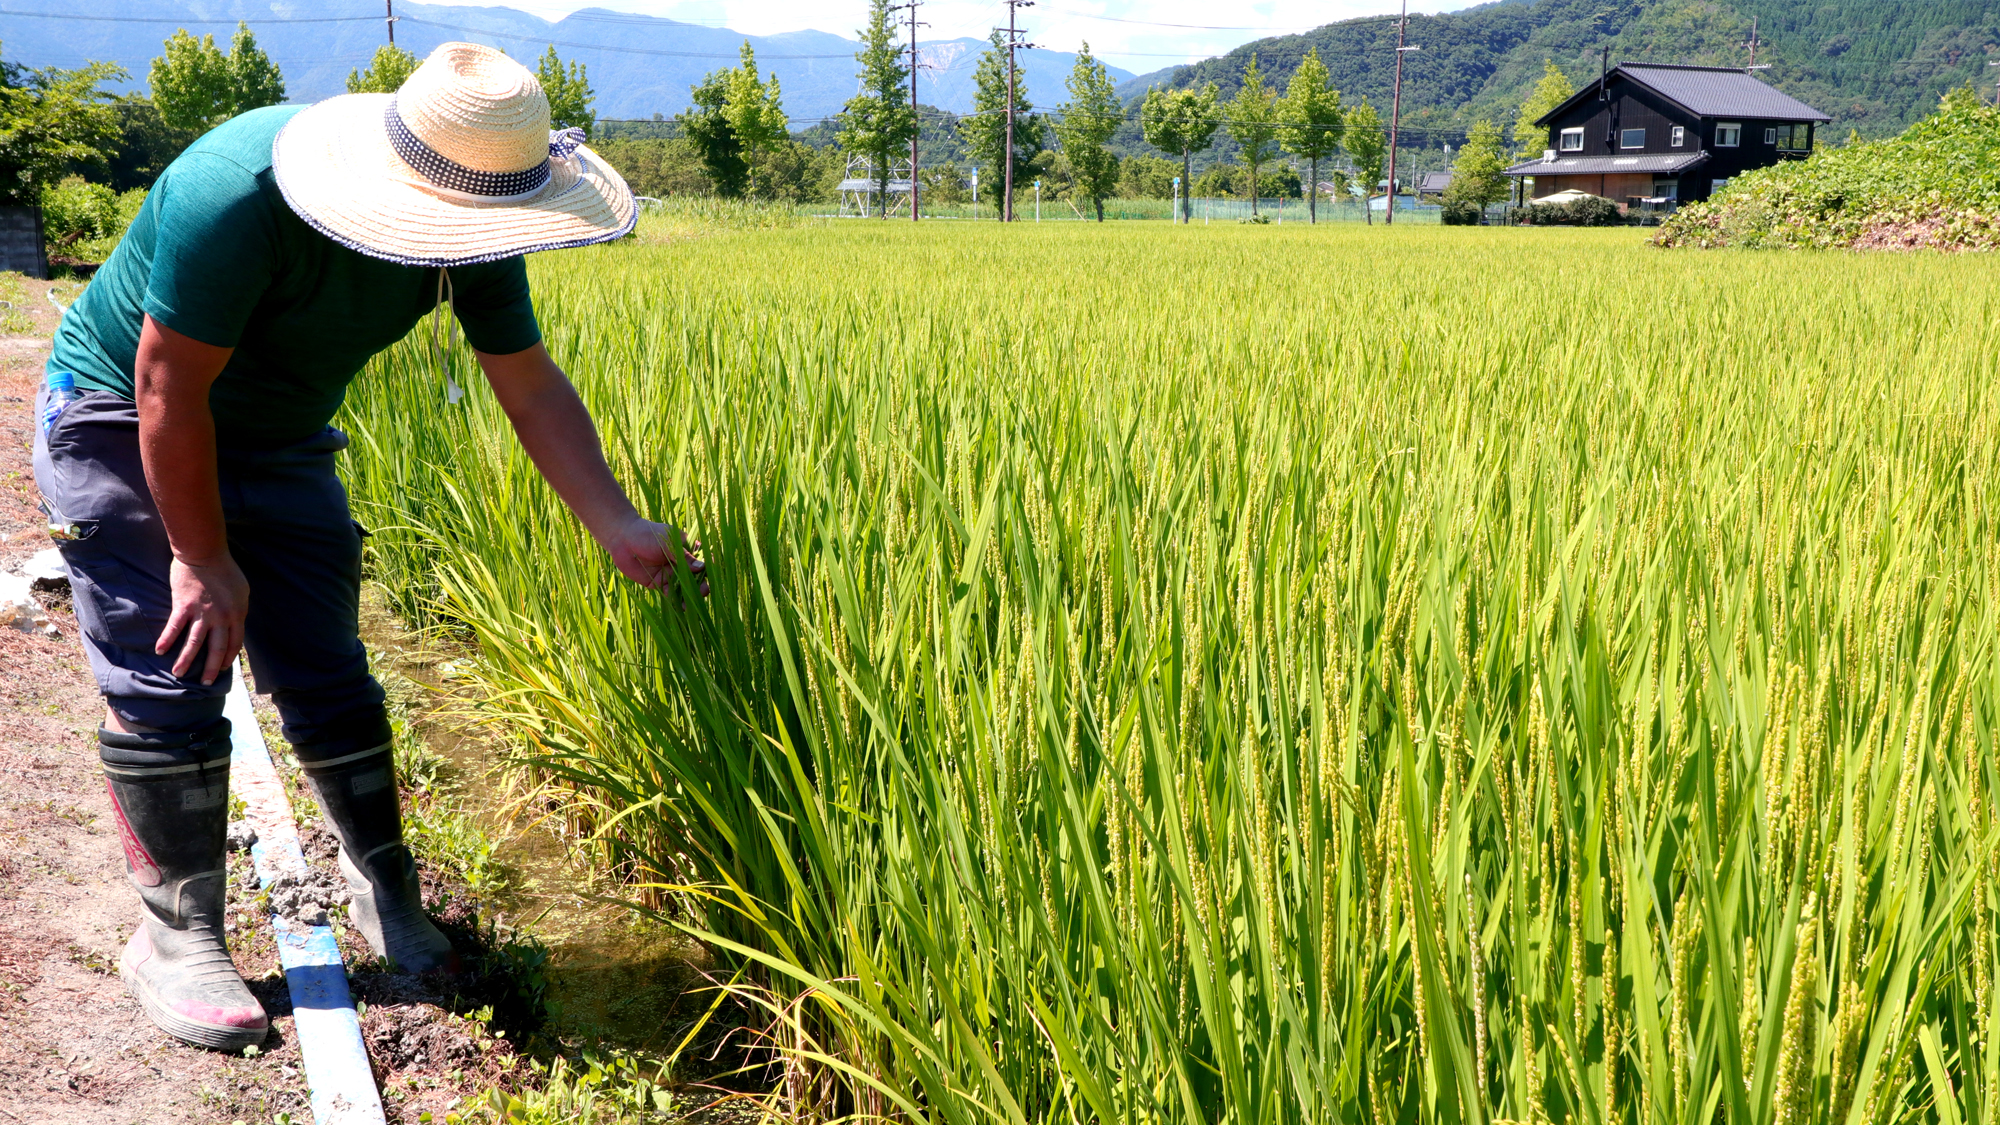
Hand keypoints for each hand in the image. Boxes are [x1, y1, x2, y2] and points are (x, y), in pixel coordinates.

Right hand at [157, 552, 248, 684]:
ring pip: (194, 644)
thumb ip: (238, 608)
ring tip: (179, 674)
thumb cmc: (225, 569)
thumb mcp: (242, 591)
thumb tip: (236, 621)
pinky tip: (161, 651)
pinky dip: (167, 640)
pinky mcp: (183, 606)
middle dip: (210, 668)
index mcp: (237, 614)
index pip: (234, 643)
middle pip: (216, 649)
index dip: (228, 658)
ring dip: (186, 661)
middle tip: (205, 683)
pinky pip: (174, 628)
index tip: (223, 668)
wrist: (205, 553)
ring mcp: (202, 613)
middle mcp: (221, 618)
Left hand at [607, 517, 706, 596]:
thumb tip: (701, 567)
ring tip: (693, 603)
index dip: (707, 568)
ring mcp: (669, 573)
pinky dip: (675, 599)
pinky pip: (669, 593)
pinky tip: (680, 606)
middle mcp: (679, 563)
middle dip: (700, 584)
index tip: (711, 575)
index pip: (700, 560)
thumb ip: (683, 557)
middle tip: (704, 591)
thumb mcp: (668, 542)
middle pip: (694, 576)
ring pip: (683, 587)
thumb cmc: (648, 534)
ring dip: (689, 595)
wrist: (623, 539)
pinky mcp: (658, 583)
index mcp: (685, 550)